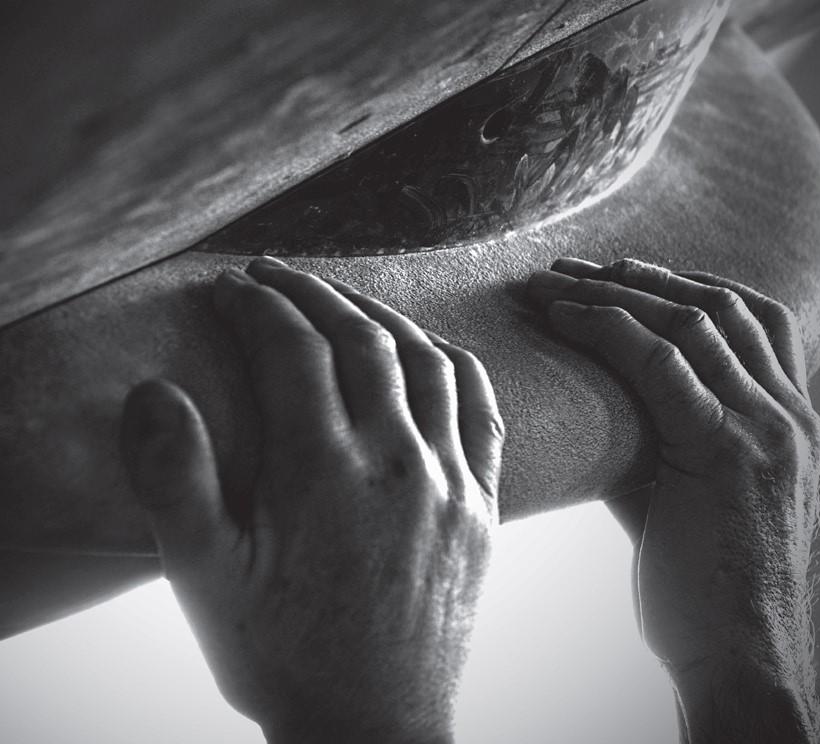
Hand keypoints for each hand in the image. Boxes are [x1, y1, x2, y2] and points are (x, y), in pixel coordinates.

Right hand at [119, 257, 502, 743]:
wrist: (373, 724)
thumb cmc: (281, 654)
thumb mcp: (205, 577)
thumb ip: (176, 480)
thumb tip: (153, 391)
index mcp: (324, 473)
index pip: (292, 352)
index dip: (256, 308)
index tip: (230, 288)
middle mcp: (398, 463)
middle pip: (362, 342)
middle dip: (313, 295)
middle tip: (276, 275)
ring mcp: (450, 482)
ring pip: (428, 363)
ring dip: (384, 317)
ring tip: (345, 301)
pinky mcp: (483, 506)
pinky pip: (483, 411)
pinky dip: (458, 365)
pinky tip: (435, 350)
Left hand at [527, 257, 819, 742]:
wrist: (742, 659)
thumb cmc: (709, 591)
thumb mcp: (692, 501)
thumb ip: (656, 447)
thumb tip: (594, 415)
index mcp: (793, 424)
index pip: (757, 318)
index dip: (689, 282)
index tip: (627, 273)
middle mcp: (790, 417)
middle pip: (724, 304)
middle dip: (643, 274)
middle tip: (576, 266)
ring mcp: (764, 431)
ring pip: (692, 321)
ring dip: (616, 290)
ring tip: (556, 282)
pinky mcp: (723, 454)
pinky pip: (661, 365)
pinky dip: (607, 328)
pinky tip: (564, 318)